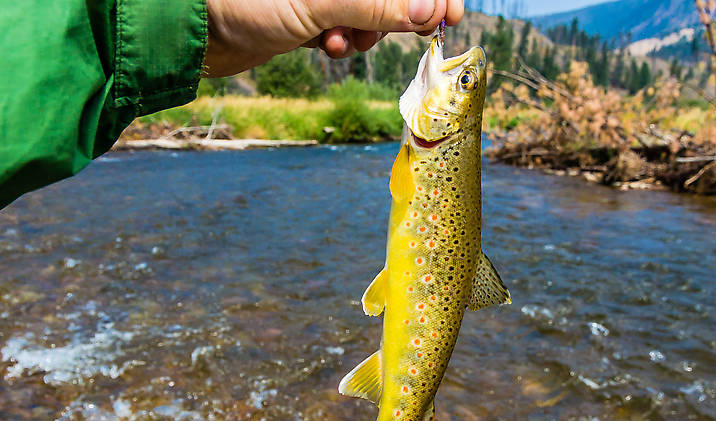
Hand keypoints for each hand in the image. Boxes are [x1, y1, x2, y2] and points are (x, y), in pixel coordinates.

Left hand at [205, 0, 464, 76]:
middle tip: (413, 34)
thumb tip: (428, 10)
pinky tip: (325, 46)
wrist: (191, 29)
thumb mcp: (319, 2)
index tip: (449, 14)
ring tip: (344, 43)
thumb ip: (376, 4)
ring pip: (369, 10)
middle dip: (398, 13)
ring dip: (366, 33)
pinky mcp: (307, 11)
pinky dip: (341, 40)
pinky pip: (343, 25)